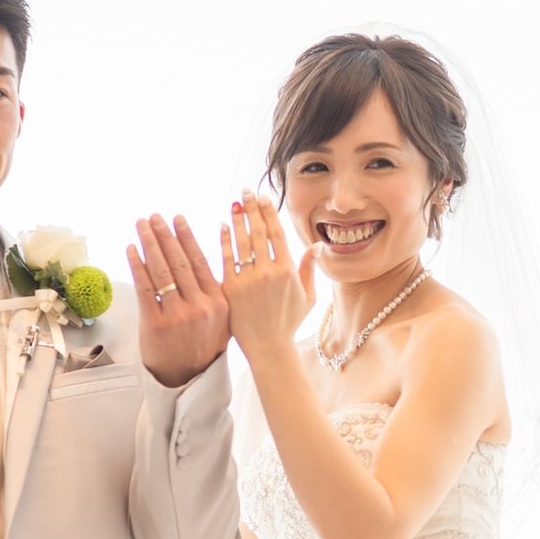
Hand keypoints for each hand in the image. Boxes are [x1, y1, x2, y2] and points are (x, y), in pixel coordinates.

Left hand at [128, 215, 229, 387]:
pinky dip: (138, 266)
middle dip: (165, 235)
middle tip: (154, 216)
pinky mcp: (156, 324)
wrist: (189, 377)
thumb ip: (213, 292)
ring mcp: (178, 315)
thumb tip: (198, 259)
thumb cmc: (203, 346)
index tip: (177, 219)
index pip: (200, 261)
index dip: (186, 237)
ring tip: (141, 225)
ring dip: (149, 244)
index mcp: (219, 302)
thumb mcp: (222, 318)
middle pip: (179, 262)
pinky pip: (146, 289)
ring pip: (162, 272)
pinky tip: (131, 250)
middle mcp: (201, 306)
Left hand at [221, 190, 317, 363]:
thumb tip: (316, 246)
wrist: (268, 347)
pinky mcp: (231, 288)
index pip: (277, 234)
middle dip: (252, 209)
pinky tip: (223, 226)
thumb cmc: (289, 323)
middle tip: (246, 191)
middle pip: (259, 232)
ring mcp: (249, 280)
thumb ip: (310, 269)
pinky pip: (227, 259)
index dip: (270, 213)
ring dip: (238, 220)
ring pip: (242, 242)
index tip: (264, 198)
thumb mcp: (308, 297)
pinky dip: (225, 240)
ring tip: (234, 203)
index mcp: (288, 272)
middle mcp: (269, 272)